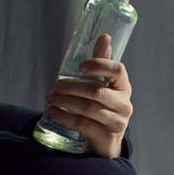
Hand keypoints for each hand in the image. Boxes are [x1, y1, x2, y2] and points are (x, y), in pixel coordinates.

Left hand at [45, 34, 132, 158]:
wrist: (105, 139)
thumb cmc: (101, 105)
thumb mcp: (102, 84)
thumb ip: (101, 61)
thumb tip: (104, 36)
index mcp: (123, 86)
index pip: (118, 70)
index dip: (99, 64)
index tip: (80, 66)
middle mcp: (124, 104)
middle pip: (96, 91)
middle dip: (71, 87)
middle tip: (54, 86)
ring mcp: (117, 121)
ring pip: (89, 108)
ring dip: (65, 101)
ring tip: (49, 98)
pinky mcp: (107, 137)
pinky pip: (83, 125)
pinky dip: (65, 117)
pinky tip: (53, 112)